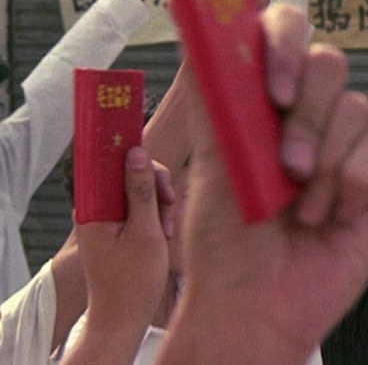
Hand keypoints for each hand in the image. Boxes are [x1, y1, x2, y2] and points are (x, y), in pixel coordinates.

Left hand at [64, 148, 175, 364]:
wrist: (123, 318)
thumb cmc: (133, 280)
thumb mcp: (145, 231)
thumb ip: (141, 190)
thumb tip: (136, 152)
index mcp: (93, 207)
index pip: (112, 162)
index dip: (139, 161)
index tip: (162, 177)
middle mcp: (94, 209)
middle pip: (127, 174)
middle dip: (155, 187)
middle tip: (171, 207)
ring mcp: (104, 219)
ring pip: (136, 191)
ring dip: (158, 205)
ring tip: (168, 231)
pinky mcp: (114, 229)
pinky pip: (136, 209)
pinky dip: (154, 217)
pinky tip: (164, 234)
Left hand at [159, 4, 367, 363]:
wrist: (258, 306)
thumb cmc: (224, 243)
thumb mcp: (209, 165)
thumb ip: (215, 98)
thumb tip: (200, 31)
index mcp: (261, 103)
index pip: (283, 35)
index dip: (286, 44)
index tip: (275, 90)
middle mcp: (303, 116)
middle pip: (330, 64)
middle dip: (309, 117)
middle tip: (288, 167)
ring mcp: (341, 145)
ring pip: (357, 108)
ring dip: (327, 162)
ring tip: (302, 208)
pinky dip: (353, 182)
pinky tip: (331, 216)